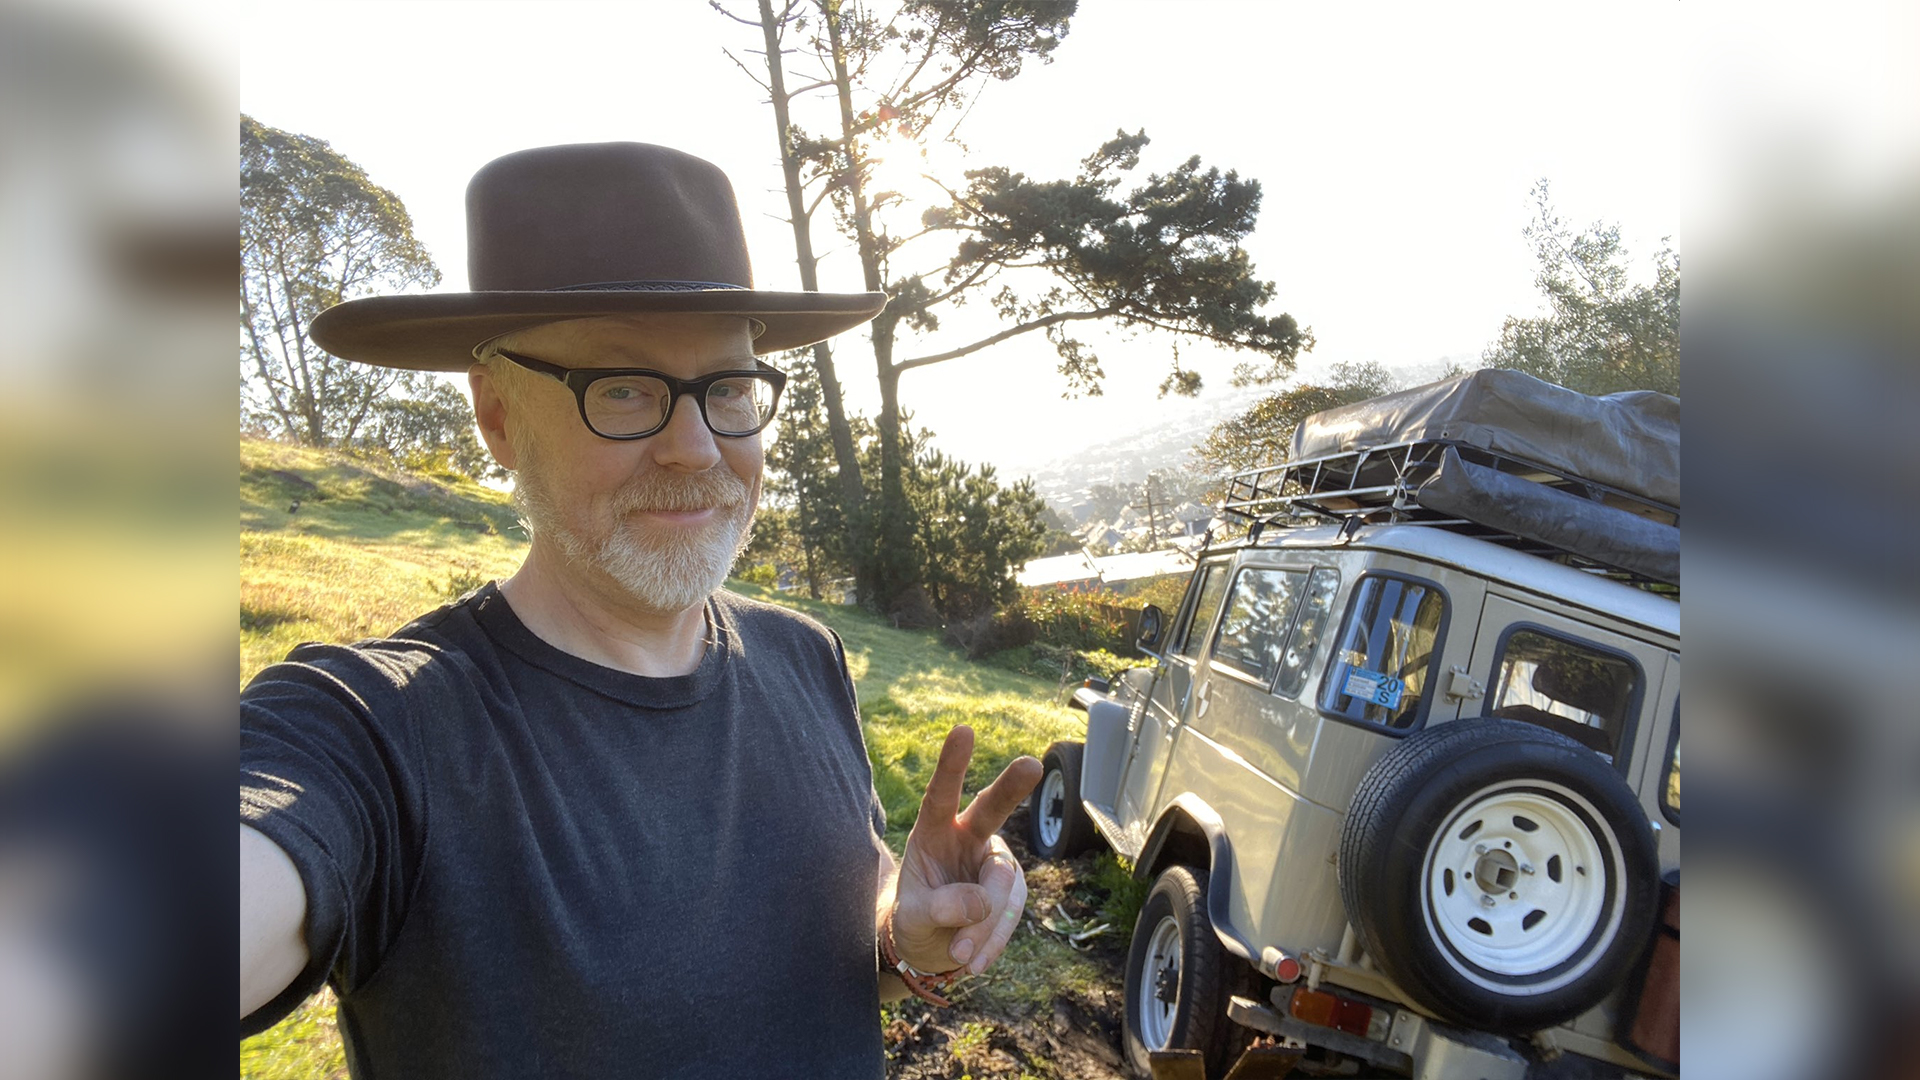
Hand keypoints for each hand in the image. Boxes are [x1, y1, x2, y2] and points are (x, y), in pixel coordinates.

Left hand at [889, 726, 1042, 975]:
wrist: (929, 946)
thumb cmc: (914, 917)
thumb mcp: (913, 915)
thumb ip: (939, 907)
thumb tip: (981, 903)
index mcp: (933, 831)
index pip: (941, 795)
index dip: (952, 765)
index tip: (963, 730)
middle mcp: (968, 837)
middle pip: (992, 809)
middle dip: (1012, 787)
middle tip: (1029, 764)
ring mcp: (993, 862)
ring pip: (1002, 883)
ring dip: (984, 924)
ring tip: (957, 955)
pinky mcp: (1010, 890)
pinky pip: (1010, 914)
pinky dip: (993, 941)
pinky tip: (974, 962)